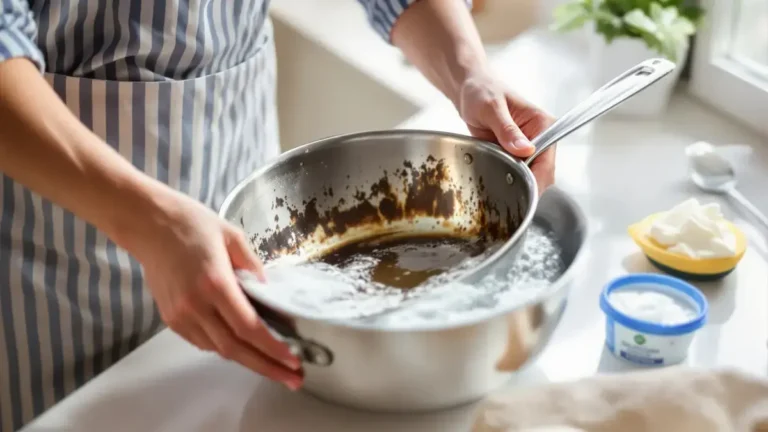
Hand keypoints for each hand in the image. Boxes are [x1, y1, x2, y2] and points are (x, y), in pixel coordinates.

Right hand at [128, 189, 302, 389]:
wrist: (148, 224)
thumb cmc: (192, 224)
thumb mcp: (233, 237)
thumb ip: (253, 268)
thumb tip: (270, 294)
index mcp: (215, 283)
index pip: (249, 328)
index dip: (273, 348)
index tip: (294, 361)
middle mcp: (196, 305)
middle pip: (235, 349)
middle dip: (267, 367)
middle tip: (294, 379)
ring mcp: (180, 315)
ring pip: (219, 349)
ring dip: (248, 360)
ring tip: (274, 364)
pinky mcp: (170, 320)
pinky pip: (203, 342)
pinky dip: (225, 347)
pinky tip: (243, 346)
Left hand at [457, 69, 555, 192]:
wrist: (468, 91)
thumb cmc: (481, 91)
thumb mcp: (492, 108)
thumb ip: (507, 129)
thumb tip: (525, 149)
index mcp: (542, 124)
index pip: (548, 160)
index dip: (536, 179)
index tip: (520, 190)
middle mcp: (540, 138)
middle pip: (542, 174)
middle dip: (525, 184)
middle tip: (503, 190)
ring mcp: (527, 149)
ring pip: (530, 178)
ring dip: (516, 184)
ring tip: (497, 182)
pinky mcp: (514, 155)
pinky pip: (516, 175)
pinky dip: (507, 181)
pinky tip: (495, 179)